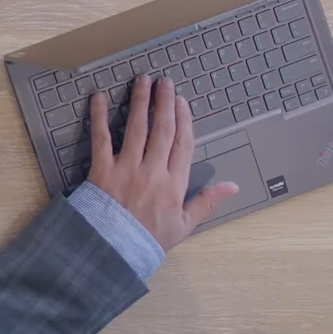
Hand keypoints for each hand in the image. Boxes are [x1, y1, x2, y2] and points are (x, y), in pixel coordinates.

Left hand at [88, 76, 238, 250]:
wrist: (115, 252)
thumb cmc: (149, 239)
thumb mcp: (185, 225)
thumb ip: (207, 202)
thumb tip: (232, 186)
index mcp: (174, 183)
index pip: (183, 143)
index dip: (184, 119)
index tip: (182, 101)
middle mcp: (153, 171)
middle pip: (163, 129)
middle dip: (164, 102)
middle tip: (165, 82)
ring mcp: (127, 169)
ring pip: (137, 128)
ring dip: (140, 102)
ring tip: (142, 81)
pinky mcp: (102, 170)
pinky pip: (101, 138)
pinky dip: (100, 116)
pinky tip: (100, 97)